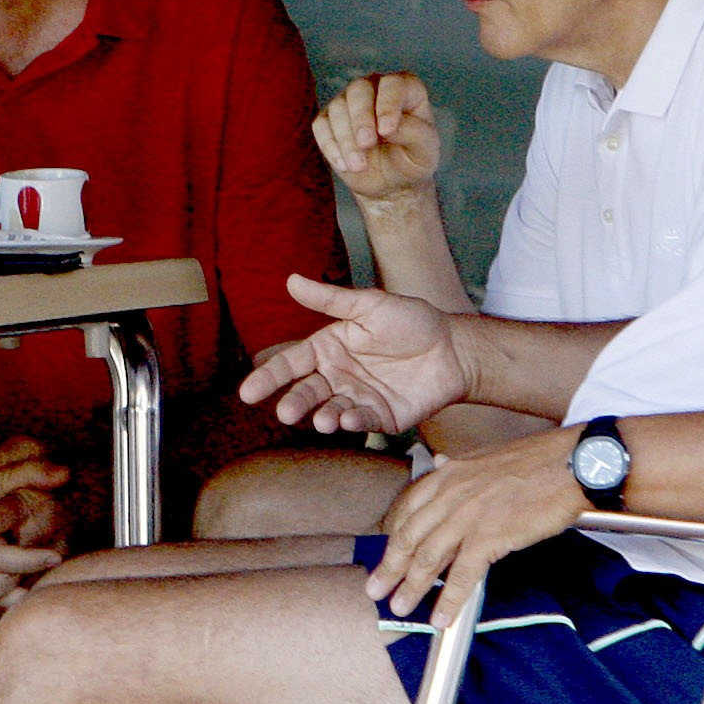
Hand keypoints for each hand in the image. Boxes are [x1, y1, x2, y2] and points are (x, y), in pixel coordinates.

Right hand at [239, 275, 468, 433]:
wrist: (455, 348)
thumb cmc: (413, 322)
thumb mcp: (370, 305)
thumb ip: (330, 300)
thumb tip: (291, 280)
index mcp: (329, 348)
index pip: (291, 364)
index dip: (269, 377)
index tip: (248, 392)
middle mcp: (338, 376)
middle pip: (307, 392)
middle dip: (294, 403)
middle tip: (285, 413)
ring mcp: (358, 398)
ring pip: (330, 411)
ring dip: (322, 417)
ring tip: (322, 420)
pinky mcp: (382, 417)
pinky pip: (362, 422)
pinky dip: (353, 423)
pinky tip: (349, 419)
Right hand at [312, 73, 440, 201]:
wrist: (390, 181)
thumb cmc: (412, 160)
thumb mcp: (425, 152)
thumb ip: (414, 134)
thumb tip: (387, 127)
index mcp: (405, 90)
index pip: (393, 84)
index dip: (388, 104)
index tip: (387, 131)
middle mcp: (375, 88)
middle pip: (359, 89)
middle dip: (361, 118)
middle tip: (366, 145)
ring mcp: (349, 101)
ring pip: (338, 107)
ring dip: (346, 139)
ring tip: (359, 166)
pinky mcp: (329, 119)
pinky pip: (321, 125)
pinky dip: (330, 145)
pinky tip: (344, 165)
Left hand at [365, 427, 586, 620]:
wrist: (571, 463)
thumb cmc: (538, 461)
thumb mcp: (487, 456)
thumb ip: (460, 469)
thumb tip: (441, 464)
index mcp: (448, 474)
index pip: (407, 510)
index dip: (392, 538)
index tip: (386, 557)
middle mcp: (451, 494)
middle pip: (409, 537)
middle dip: (389, 568)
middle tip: (375, 591)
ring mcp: (468, 516)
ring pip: (429, 558)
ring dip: (411, 587)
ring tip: (400, 607)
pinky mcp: (491, 536)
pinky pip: (463, 575)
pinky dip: (450, 600)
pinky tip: (440, 617)